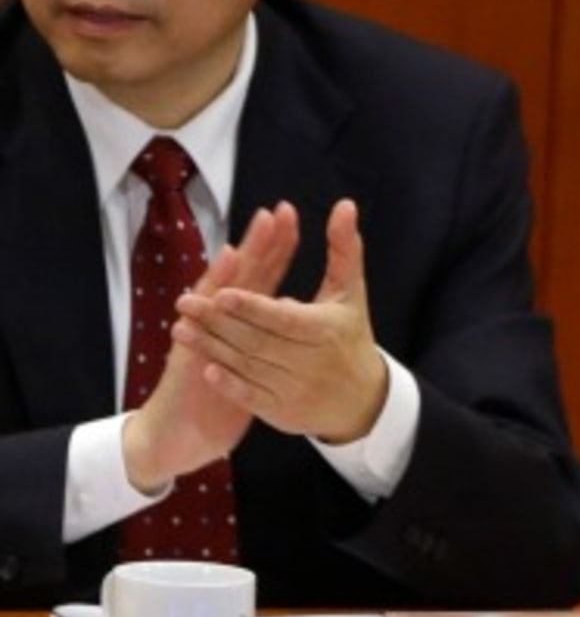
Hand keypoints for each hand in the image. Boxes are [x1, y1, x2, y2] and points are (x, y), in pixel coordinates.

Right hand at [121, 203, 300, 493]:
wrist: (184, 431)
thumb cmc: (219, 387)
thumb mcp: (246, 355)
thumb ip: (262, 322)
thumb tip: (281, 298)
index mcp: (238, 317)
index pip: (260, 272)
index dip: (273, 245)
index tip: (285, 212)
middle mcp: (217, 321)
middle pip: (238, 277)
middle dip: (254, 247)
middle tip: (269, 214)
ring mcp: (199, 340)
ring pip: (211, 303)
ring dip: (222, 277)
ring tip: (237, 247)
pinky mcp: (187, 365)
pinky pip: (194, 340)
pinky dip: (198, 321)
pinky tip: (202, 299)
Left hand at [171, 199, 388, 443]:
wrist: (362, 401)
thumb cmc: (351, 336)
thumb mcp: (350, 293)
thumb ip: (343, 248)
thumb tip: (344, 204)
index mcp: (326, 330)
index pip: (282, 318)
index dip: (252, 307)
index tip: (222, 293)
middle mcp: (311, 362)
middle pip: (257, 340)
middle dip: (218, 322)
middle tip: (185, 303)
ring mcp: (296, 390)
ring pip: (247, 366)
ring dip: (212, 348)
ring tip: (180, 329)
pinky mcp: (284, 413)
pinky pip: (250, 397)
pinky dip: (227, 383)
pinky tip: (205, 366)